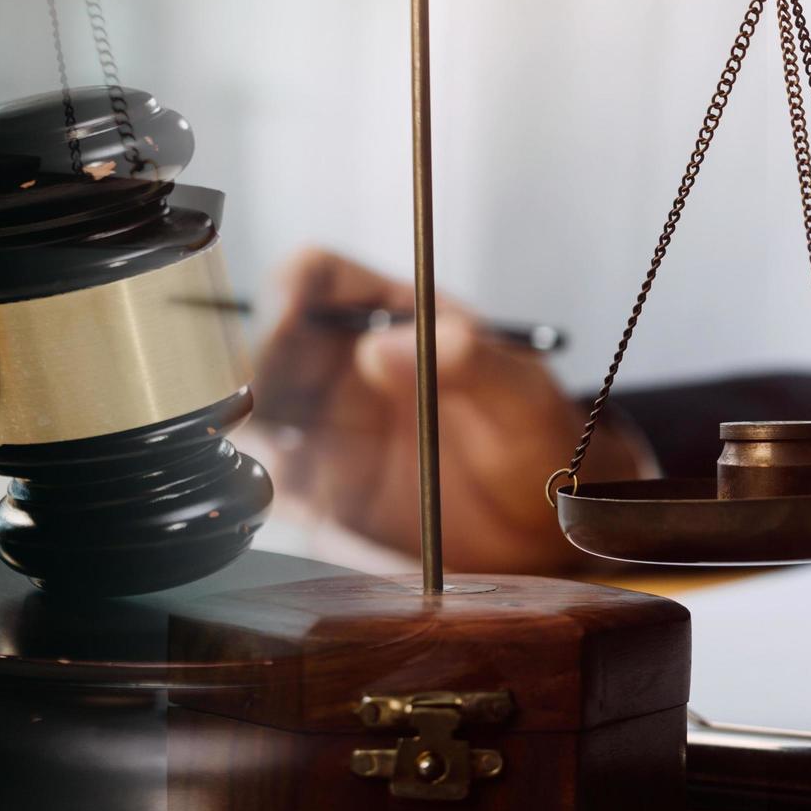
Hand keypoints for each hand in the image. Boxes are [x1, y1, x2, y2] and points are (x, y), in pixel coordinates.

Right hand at [248, 248, 651, 573]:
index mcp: (395, 320)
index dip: (294, 286)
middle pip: (273, 347)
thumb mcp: (523, 396)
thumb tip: (380, 346)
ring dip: (256, 431)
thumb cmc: (545, 443)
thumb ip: (469, 362)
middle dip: (263, 365)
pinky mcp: (328, 493)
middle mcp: (350, 370)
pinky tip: (304, 502)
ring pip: (261, 415)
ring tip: (289, 456)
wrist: (553, 531)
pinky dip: (269, 490)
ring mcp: (333, 431)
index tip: (290, 310)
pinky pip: (277, 486)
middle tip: (280, 396)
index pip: (320, 279)